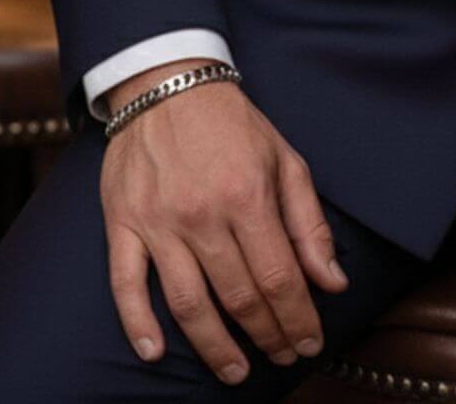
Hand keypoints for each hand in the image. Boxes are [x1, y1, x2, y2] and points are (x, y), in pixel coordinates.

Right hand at [100, 58, 348, 384]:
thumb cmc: (232, 125)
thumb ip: (309, 223)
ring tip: (236, 372)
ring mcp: (159, 223)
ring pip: (188, 304)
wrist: (168, 84)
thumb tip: (333, 281)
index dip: (298, 318)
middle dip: (266, 337)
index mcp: (248, 196)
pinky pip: (126, 285)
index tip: (310, 343)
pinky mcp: (123, 224)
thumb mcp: (285, 159)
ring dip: (215, 347)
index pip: (279, 277)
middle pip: (239, 297)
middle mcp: (203, 214)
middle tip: (282, 358)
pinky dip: (138, 324)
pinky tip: (156, 353)